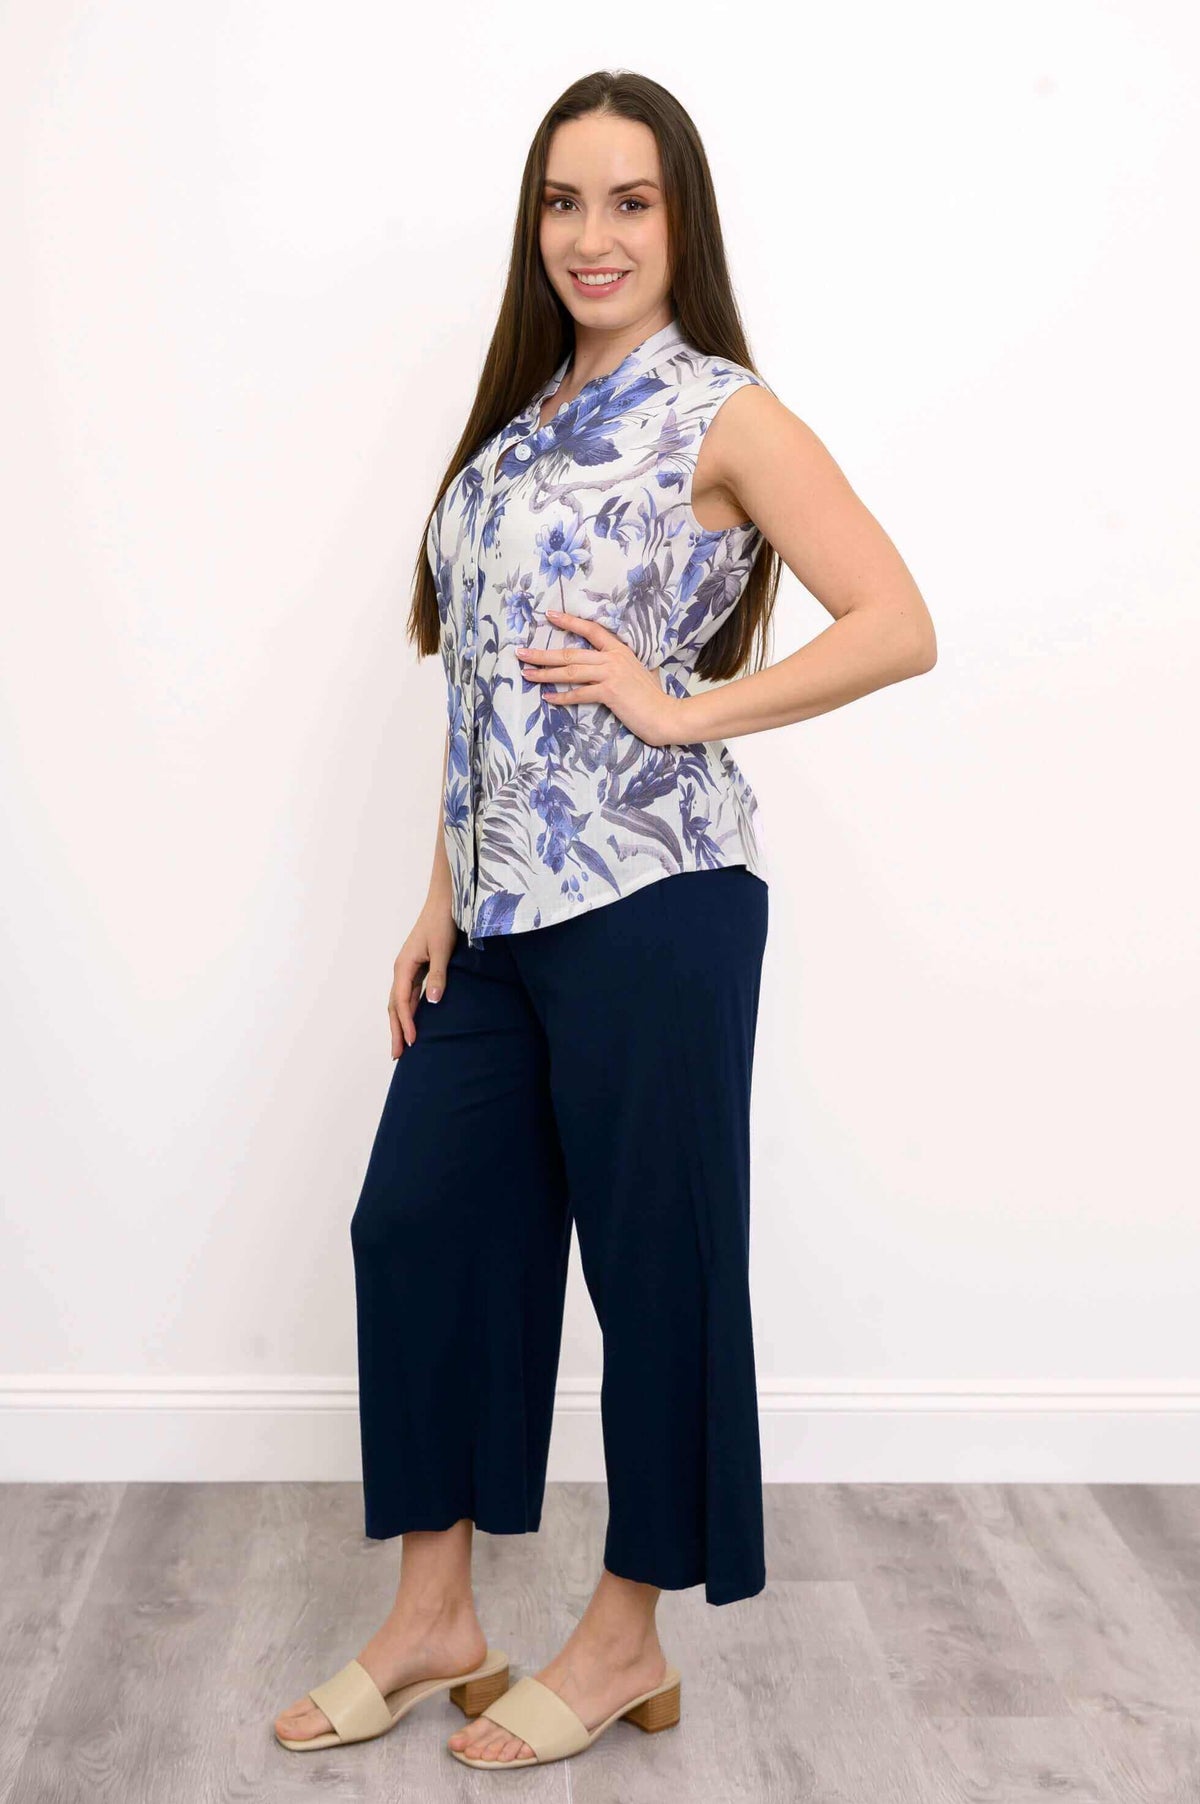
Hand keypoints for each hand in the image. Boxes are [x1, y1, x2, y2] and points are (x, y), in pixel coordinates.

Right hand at [388, 897, 455, 1057]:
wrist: (443, 902)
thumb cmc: (442, 922)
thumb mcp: (442, 949)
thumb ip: (438, 975)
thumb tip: (433, 1001)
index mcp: (404, 966)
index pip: (400, 1001)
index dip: (405, 1023)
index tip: (411, 1042)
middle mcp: (402, 969)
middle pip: (394, 1006)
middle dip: (395, 1030)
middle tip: (397, 1056)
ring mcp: (408, 969)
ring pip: (400, 1002)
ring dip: (400, 1023)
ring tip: (402, 1045)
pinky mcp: (417, 968)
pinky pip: (409, 995)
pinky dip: (408, 1011)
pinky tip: (414, 1022)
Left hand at [516, 608, 687, 746]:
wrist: (665, 714)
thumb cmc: (653, 696)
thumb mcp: (638, 671)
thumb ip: (622, 664)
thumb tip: (610, 663)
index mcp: (619, 650)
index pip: (590, 630)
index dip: (569, 622)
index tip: (549, 615)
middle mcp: (613, 658)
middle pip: (570, 653)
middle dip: (542, 653)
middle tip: (520, 652)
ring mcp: (610, 674)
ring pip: (570, 672)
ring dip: (545, 673)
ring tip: (526, 673)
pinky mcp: (609, 693)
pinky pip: (579, 694)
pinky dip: (562, 697)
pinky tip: (548, 698)